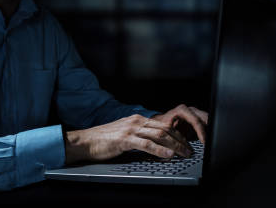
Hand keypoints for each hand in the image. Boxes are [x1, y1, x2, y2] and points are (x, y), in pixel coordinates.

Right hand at [64, 105, 207, 164]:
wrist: (85, 141)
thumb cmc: (104, 140)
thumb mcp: (125, 134)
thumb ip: (139, 136)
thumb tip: (155, 145)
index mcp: (137, 119)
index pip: (162, 125)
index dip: (177, 134)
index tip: (185, 143)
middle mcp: (136, 121)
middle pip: (164, 129)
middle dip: (180, 140)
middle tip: (189, 150)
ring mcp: (131, 129)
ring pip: (159, 135)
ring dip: (174, 145)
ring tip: (183, 153)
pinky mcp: (125, 139)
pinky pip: (146, 144)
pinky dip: (160, 150)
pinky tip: (168, 155)